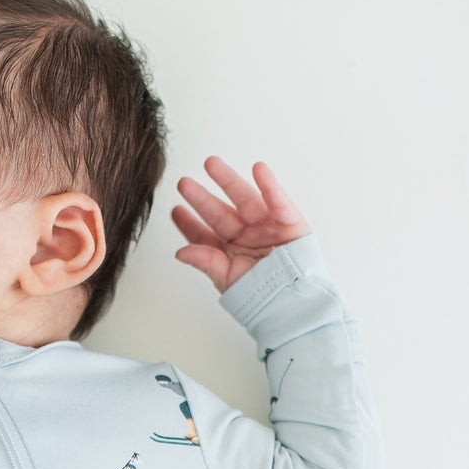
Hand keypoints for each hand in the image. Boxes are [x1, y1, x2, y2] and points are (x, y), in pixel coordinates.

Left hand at [172, 158, 311, 293]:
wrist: (293, 304)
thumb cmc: (262, 296)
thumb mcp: (228, 279)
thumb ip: (206, 262)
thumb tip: (180, 253)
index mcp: (229, 251)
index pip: (204, 234)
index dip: (189, 223)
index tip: (175, 211)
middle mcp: (245, 236)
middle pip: (219, 213)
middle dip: (201, 198)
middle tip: (184, 183)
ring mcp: (265, 227)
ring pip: (244, 199)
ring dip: (228, 180)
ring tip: (211, 164)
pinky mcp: (288, 222)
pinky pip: (278, 201)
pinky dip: (270, 186)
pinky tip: (258, 169)